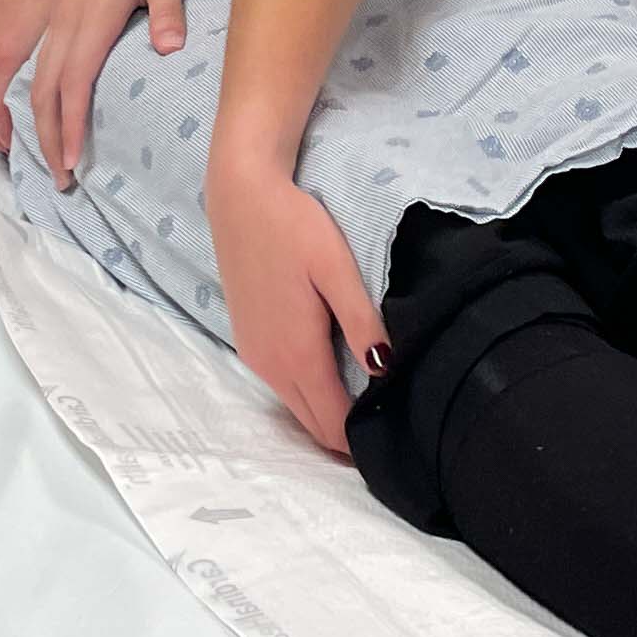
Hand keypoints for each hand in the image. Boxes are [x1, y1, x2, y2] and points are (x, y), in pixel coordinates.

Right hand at [31, 0, 185, 187]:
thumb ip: (166, 9)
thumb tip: (168, 48)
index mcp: (91, 14)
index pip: (74, 85)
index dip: (70, 129)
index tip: (70, 166)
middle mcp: (66, 17)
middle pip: (44, 89)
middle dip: (47, 138)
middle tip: (58, 179)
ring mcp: (56, 8)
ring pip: (30, 74)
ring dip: (29, 117)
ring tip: (37, 151)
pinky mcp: (55, 0)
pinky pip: (30, 53)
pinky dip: (22, 86)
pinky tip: (14, 101)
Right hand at [209, 158, 384, 452]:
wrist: (241, 195)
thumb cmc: (293, 226)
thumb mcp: (336, 269)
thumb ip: (361, 321)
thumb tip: (384, 370)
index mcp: (296, 354)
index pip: (333, 423)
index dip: (362, 441)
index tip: (396, 439)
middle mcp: (270, 366)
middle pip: (313, 425)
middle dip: (346, 437)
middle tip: (390, 429)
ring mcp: (255, 356)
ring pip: (297, 407)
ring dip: (327, 415)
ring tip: (369, 405)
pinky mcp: (249, 342)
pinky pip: (283, 387)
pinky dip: (309, 395)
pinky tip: (335, 376)